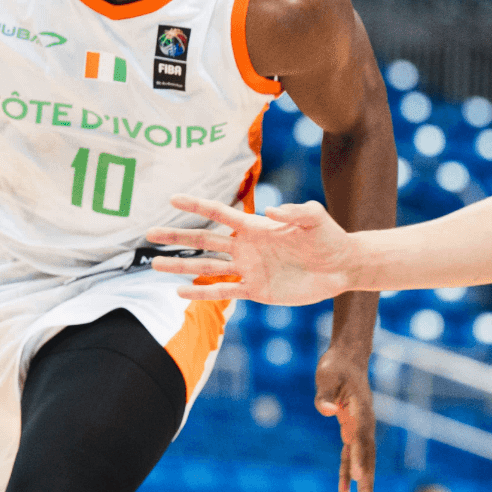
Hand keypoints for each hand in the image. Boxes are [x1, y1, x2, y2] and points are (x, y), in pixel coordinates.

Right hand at [146, 196, 359, 304]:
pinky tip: (180, 292)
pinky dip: (201, 293)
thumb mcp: (316, 217)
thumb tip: (271, 211)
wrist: (340, 266)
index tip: (172, 198)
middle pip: (204, 240)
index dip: (196, 205)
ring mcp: (248, 269)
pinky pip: (223, 291)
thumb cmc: (329, 236)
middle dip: (177, 236)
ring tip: (155, 265)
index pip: (219, 213)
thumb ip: (296, 211)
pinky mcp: (256, 290)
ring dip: (181, 266)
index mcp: (255, 227)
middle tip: (150, 233)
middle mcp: (246, 247)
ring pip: (207, 267)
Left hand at [315, 348, 376, 491]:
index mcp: (360, 410)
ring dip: (363, 484)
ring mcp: (360, 427)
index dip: (359, 457)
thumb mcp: (327, 375)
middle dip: (367, 482)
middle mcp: (364, 422)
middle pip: (368, 456)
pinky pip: (350, 455)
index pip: (361, 438)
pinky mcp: (351, 429)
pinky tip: (343, 491)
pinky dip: (347, 472)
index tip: (358, 477)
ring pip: (363, 460)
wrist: (347, 357)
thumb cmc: (336, 365)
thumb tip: (325, 409)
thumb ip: (325, 393)